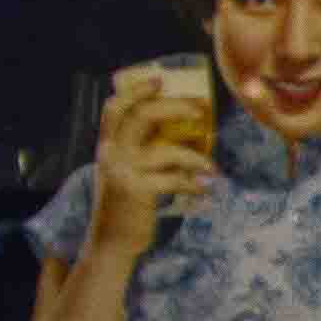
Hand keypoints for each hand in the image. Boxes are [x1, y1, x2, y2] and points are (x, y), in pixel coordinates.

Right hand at [82, 80, 214, 264]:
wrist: (112, 240)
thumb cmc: (126, 203)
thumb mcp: (127, 170)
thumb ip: (143, 150)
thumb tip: (184, 132)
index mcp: (108, 144)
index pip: (115, 107)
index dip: (136, 90)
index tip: (161, 80)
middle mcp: (112, 152)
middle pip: (141, 116)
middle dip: (173, 107)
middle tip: (199, 110)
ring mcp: (124, 171)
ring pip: (165, 150)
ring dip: (195, 157)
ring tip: (212, 168)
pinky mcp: (138, 191)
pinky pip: (174, 179)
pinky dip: (194, 184)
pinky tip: (206, 190)